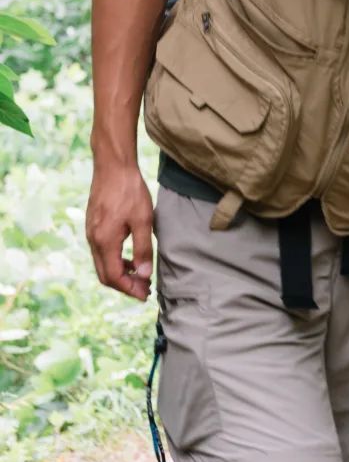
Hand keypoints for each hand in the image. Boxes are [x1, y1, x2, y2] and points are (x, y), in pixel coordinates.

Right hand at [86, 161, 154, 301]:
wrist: (113, 166)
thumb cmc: (130, 191)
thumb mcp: (143, 220)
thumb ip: (142, 249)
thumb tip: (143, 275)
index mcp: (105, 241)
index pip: (114, 277)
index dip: (129, 289)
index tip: (144, 295)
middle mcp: (93, 240)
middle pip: (105, 275)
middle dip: (124, 285)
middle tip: (144, 289)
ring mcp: (91, 233)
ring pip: (102, 264)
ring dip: (120, 273)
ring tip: (139, 276)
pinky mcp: (93, 226)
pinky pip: (101, 252)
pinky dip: (115, 261)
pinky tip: (129, 258)